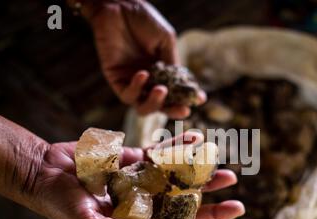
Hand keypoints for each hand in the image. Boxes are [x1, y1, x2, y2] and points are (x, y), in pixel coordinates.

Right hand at [31, 142, 243, 218]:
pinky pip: (163, 153)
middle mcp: (144, 205)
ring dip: (203, 176)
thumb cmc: (60, 203)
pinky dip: (180, 146)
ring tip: (228, 173)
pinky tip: (199, 139)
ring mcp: (143, 181)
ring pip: (180, 180)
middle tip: (237, 204)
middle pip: (184, 208)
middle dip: (210, 206)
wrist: (43, 170)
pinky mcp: (136, 159)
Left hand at [86, 0, 204, 118]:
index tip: (200, 99)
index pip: (176, 92)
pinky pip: (127, 95)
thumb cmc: (144, 20)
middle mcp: (148, 81)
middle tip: (183, 109)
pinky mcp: (116, 80)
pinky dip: (136, 88)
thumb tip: (183, 85)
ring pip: (143, 107)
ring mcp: (132, 82)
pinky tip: (144, 74)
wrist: (119, 6)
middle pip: (161, 106)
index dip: (187, 98)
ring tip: (161, 90)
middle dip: (173, 110)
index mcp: (162, 72)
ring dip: (154, 103)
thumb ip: (172, 63)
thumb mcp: (166, 41)